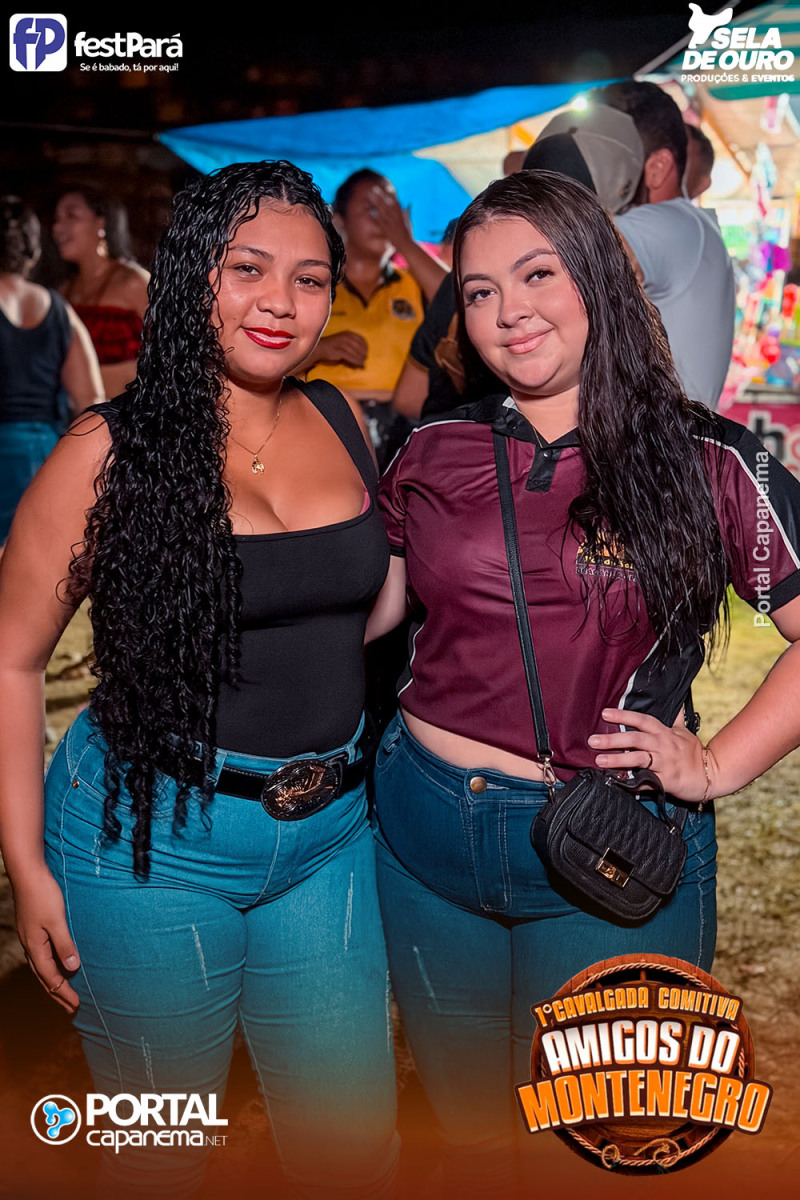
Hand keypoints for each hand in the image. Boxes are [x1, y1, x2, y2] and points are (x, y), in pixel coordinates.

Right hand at [13, 864, 79, 1011]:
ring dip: (53, 982)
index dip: (64, 993)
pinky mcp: (33, 929)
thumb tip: (72, 967)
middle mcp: (30, 946)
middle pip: (44, 978)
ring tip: (63, 992)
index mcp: (35, 948)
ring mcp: (30, 938)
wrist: (27, 874)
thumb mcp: (56, 921)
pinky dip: (50, 967)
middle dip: (57, 994)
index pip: (51, 978)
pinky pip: (42, 956)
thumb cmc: (43, 895)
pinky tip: (57, 964)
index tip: (76, 1006)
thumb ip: (64, 944)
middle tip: (71, 1008)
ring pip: (41, 968)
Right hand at [317, 331, 367, 368]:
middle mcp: (346, 337)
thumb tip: (363, 354)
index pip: (361, 339)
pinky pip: (351, 357)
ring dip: (361, 358)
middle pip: (360, 346)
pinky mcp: (339, 351)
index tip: (366, 352)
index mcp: (347, 333)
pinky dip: (356, 361)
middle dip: (364, 353)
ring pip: (356, 352)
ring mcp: (342, 344)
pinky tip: (359, 364)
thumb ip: (352, 346)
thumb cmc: (332, 347)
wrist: (319, 349)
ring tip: (363, 363)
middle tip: (365, 358)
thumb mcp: (343, 342)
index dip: (365, 346)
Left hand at [369, 186, 412, 250]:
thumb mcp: (408, 221)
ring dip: (375, 202)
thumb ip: (408, 212)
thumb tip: (409, 205)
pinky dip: (374, 217)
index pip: (396, 202)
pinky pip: (379, 222)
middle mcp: (396, 217)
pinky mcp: (387, 230)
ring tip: (369, 196)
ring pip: (382, 210)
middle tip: (374, 188)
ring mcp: (391, 223)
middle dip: (380, 195)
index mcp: (401, 214)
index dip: (391, 194)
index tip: (387, 187)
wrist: (407, 245)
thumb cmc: (408, 234)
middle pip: (387, 203)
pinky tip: (369, 212)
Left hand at [588, 707, 715, 802]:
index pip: (642, 720)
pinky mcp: (666, 780)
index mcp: (665, 733)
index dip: (623, 715)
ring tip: (599, 760)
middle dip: (613, 739)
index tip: (605, 713)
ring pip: (638, 759)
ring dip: (618, 759)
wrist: (711, 774)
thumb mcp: (684, 732)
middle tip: (592, 740)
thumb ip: (676, 719)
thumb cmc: (694, 753)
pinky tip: (617, 782)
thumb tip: (677, 703)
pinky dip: (632, 782)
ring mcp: (665, 763)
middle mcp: (663, 745)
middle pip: (635, 738)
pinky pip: (646, 781)